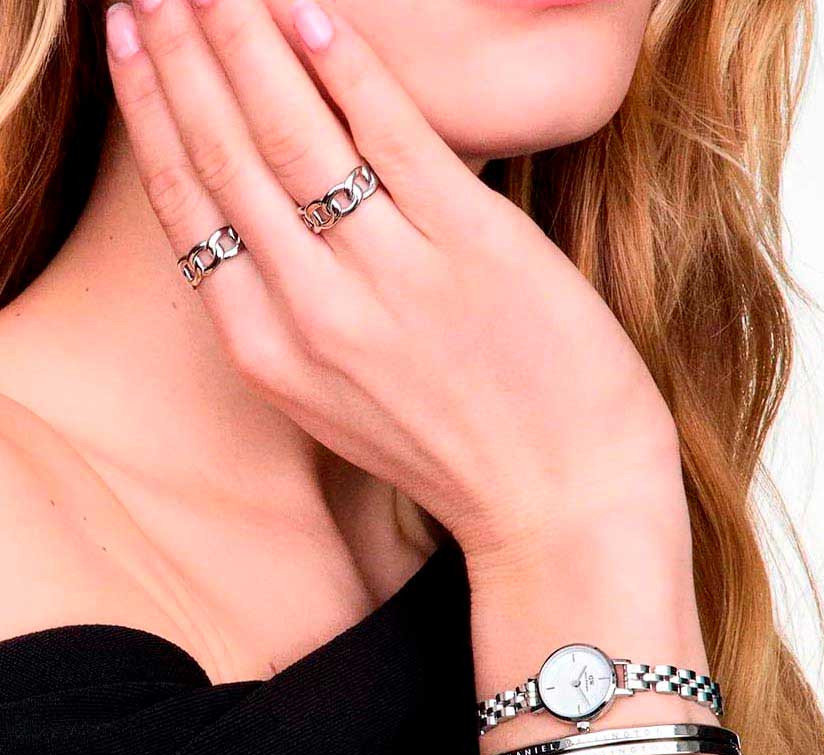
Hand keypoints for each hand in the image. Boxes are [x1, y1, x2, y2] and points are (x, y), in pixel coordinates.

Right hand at [104, 0, 683, 565]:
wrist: (563, 508)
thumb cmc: (459, 452)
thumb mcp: (341, 404)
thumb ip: (291, 316)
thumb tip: (261, 215)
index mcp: (272, 356)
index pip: (186, 207)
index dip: (151, 110)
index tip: (132, 40)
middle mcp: (314, 316)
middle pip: (224, 155)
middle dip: (180, 52)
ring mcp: (392, 281)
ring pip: (291, 132)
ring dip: (243, 38)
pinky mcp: (473, 248)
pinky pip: (393, 132)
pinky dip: (346, 65)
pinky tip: (311, 15)